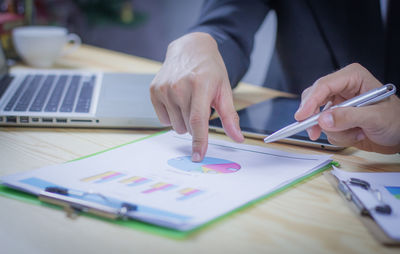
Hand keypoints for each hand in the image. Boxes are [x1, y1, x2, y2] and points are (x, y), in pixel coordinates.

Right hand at [150, 32, 243, 160]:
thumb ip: (230, 116)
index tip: (198, 156)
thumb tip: (238, 138)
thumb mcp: (224, 90)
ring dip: (183, 120)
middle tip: (200, 106)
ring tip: (189, 102)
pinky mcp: (154, 90)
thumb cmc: (210, 70)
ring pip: (175, 125)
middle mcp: (179, 86)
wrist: (190, 48)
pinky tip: (177, 100)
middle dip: (196, 125)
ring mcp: (164, 88)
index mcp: (200, 85)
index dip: (199, 141)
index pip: (197, 120)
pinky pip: (163, 119)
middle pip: (187, 126)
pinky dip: (172, 115)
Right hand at [295, 63, 399, 153]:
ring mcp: (338, 104)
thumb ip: (349, 117)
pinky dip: (338, 136)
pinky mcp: (336, 118)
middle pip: (314, 99)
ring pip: (317, 117)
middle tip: (313, 131)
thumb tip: (323, 119)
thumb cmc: (397, 120)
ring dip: (335, 130)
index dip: (310, 101)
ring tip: (356, 133)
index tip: (302, 116)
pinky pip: (325, 129)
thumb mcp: (375, 117)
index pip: (324, 86)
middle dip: (316, 118)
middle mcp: (342, 89)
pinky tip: (355, 135)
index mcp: (352, 77)